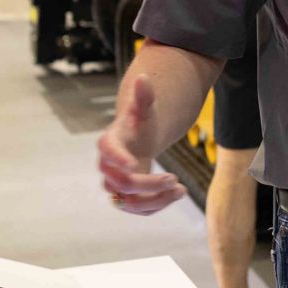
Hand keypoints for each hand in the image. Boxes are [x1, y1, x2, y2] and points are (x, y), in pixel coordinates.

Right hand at [97, 75, 185, 212]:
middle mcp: (108, 168)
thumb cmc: (139, 125)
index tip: (133, 164)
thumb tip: (144, 77)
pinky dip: (158, 206)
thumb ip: (144, 96)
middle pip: (120, 184)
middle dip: (147, 183)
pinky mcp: (128, 200)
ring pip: (128, 203)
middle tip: (173, 177)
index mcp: (109, 144)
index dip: (118, 159)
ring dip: (155, 200)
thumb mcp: (144, 110)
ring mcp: (116, 186)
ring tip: (180, 190)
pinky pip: (139, 210)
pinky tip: (177, 193)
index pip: (107, 153)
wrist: (137, 143)